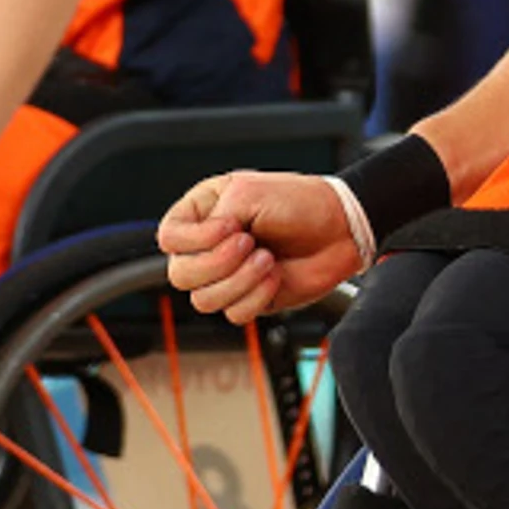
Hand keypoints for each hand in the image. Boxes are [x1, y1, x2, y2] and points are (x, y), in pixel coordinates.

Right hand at [160, 171, 363, 324]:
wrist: (339, 228)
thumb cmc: (299, 202)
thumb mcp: (249, 193)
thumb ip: (214, 218)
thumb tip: (204, 249)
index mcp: (203, 214)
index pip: (169, 237)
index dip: (195, 239)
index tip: (231, 226)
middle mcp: (209, 246)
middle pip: (180, 275)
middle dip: (218, 263)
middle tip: (252, 243)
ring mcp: (228, 275)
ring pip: (204, 300)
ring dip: (239, 281)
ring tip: (267, 258)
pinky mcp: (248, 298)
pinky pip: (233, 314)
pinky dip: (256, 296)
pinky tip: (275, 275)